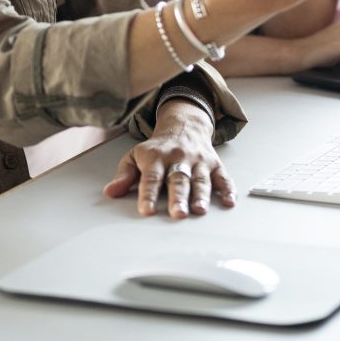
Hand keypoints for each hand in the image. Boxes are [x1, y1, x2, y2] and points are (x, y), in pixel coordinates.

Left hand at [103, 101, 234, 218]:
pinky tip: (229, 202)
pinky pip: (222, 177)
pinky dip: (227, 189)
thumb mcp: (135, 156)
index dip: (149, 194)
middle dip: (178, 197)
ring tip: (199, 210)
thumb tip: (110, 192)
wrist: (183, 126)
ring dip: (201, 195)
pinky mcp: (214, 164)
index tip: (147, 210)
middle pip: (178, 179)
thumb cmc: (157, 148)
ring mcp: (198, 161)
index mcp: (156, 158)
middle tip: (178, 213)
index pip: (151, 178)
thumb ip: (123, 175)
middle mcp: (178, 158)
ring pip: (200, 179)